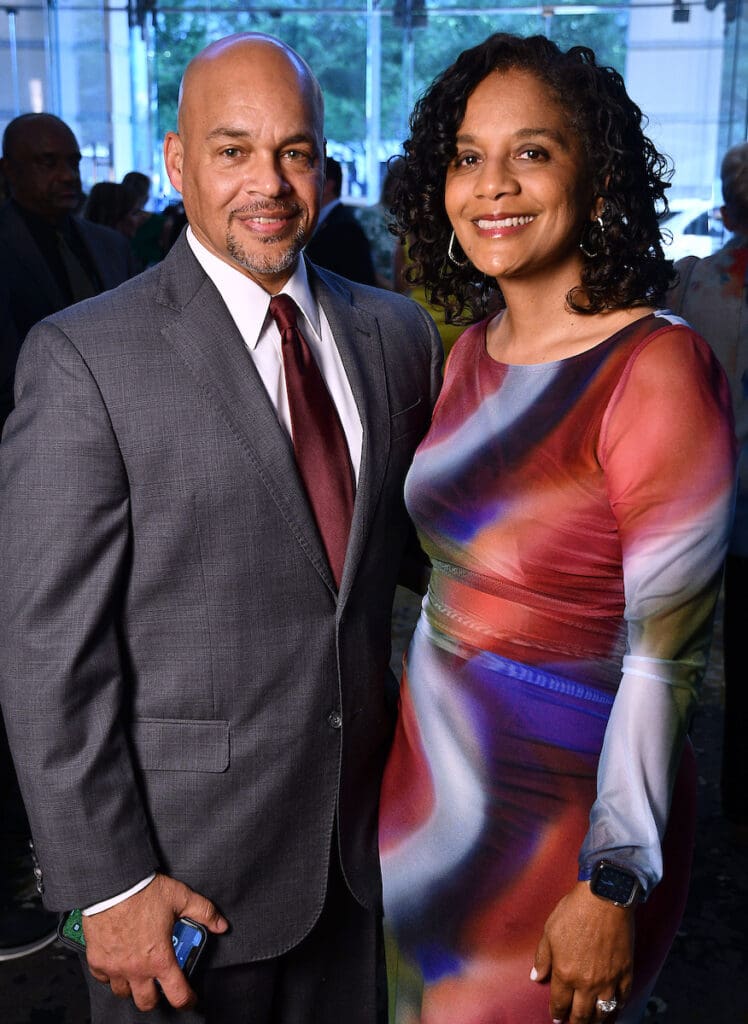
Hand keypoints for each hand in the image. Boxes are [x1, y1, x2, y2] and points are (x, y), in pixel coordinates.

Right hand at [83, 872, 228, 1011]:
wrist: (113, 884)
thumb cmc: (144, 891)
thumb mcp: (181, 898)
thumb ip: (204, 912)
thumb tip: (220, 924)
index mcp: (159, 958)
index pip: (177, 994)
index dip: (188, 1001)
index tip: (189, 999)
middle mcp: (137, 969)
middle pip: (147, 1002)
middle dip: (157, 997)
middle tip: (161, 984)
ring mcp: (115, 967)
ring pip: (123, 993)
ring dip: (133, 987)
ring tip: (140, 973)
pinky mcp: (97, 961)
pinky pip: (103, 978)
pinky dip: (111, 975)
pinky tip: (119, 963)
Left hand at [531, 881, 634, 1023]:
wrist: (604, 898)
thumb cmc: (574, 911)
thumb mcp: (549, 931)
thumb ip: (542, 957)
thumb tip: (535, 977)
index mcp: (565, 973)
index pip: (559, 1003)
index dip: (557, 1014)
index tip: (556, 1018)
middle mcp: (587, 983)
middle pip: (581, 1014)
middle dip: (575, 1022)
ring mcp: (608, 980)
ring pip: (602, 1012)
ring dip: (595, 1020)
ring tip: (591, 1021)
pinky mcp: (625, 972)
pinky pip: (622, 998)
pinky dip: (617, 1007)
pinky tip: (612, 1008)